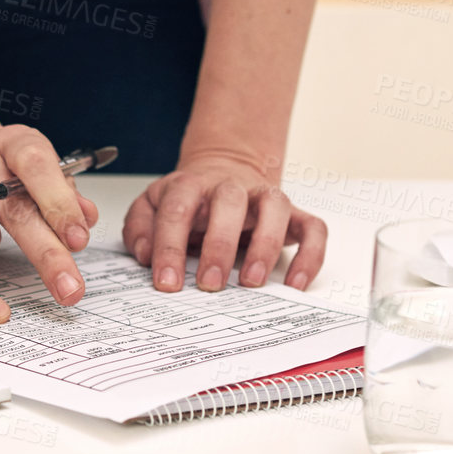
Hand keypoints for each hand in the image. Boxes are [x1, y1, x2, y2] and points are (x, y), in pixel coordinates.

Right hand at [0, 124, 99, 305]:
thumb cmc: (2, 172)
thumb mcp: (38, 177)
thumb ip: (64, 197)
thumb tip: (87, 218)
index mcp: (17, 142)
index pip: (39, 164)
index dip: (59, 202)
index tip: (78, 240)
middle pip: (13, 202)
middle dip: (45, 252)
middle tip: (67, 288)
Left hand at [123, 153, 325, 293]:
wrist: (225, 169)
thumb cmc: (188, 200)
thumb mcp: (152, 206)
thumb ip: (139, 227)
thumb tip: (145, 254)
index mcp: (190, 185)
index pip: (177, 210)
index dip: (168, 246)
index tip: (166, 283)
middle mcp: (230, 186)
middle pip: (228, 202)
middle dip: (219, 244)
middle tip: (209, 283)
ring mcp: (264, 197)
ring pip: (275, 208)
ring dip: (266, 244)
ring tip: (251, 282)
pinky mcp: (293, 214)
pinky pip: (313, 228)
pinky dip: (309, 255)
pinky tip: (295, 283)